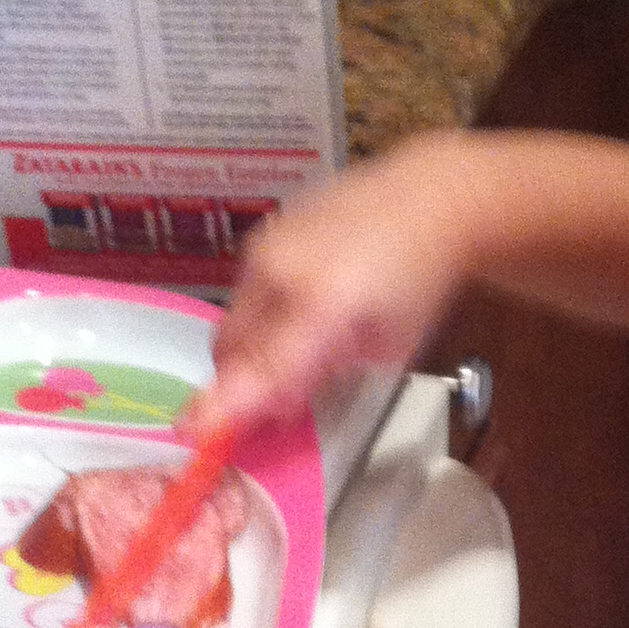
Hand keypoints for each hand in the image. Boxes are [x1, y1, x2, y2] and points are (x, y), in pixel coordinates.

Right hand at [190, 136, 470, 437]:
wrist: (430, 197)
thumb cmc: (419, 279)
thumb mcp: (387, 345)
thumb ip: (323, 374)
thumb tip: (279, 400)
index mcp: (321, 304)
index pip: (261, 368)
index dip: (226, 405)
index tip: (198, 430)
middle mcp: (281, 268)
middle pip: (231, 344)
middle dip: (243, 377)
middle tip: (276, 397)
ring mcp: (268, 243)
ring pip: (236, 315)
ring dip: (253, 344)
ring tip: (301, 344)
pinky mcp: (268, 229)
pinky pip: (249, 285)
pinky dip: (264, 309)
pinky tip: (302, 305)